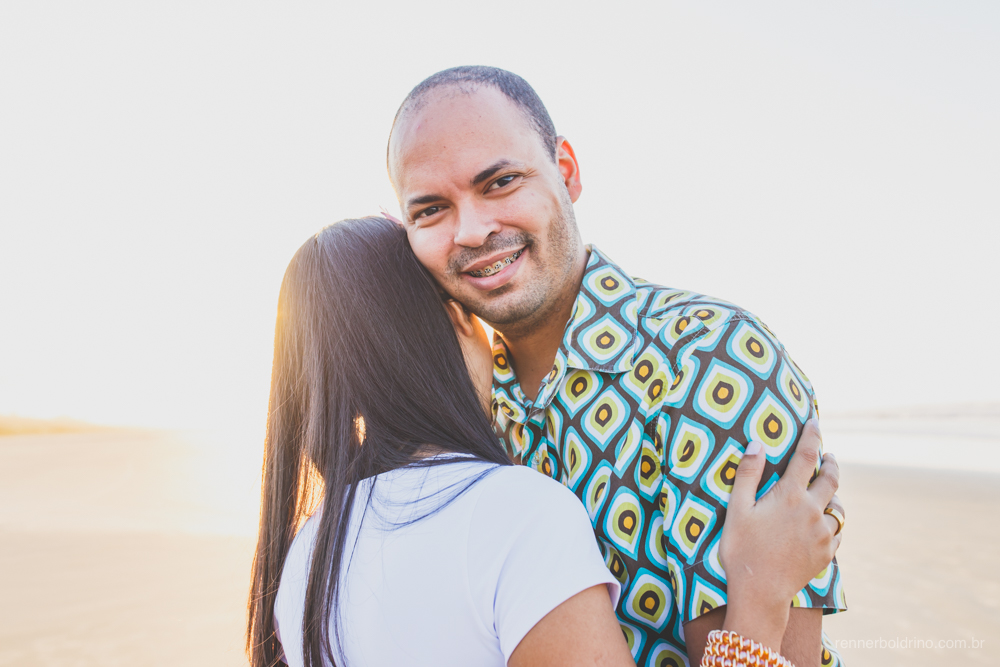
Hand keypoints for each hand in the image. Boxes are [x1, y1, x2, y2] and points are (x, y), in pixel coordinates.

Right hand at [718, 419, 842, 650]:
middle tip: (828, 456)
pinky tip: (822, 524)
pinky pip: (837, 532)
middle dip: (831, 463)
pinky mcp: (827, 554)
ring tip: (825, 493)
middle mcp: (813, 511)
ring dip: (832, 496)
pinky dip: (832, 523)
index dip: (812, 435)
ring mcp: (823, 534)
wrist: (760, 592)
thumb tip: (757, 444)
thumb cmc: (741, 549)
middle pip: (831, 479)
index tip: (814, 421)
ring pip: (838, 507)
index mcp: (790, 496)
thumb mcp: (737, 509)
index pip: (806, 456)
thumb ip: (748, 474)